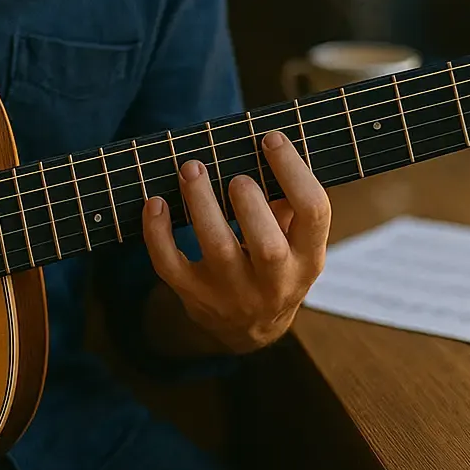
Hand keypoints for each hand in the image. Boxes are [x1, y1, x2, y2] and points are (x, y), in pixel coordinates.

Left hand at [142, 130, 330, 353]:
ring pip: (217, 250)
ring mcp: (232, 293)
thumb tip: (268, 151)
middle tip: (235, 176)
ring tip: (191, 169)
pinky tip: (155, 203)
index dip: (295, 172)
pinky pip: (170, 265)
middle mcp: (275, 282)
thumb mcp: (296, 244)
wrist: (249, 330)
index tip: (271, 139)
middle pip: (267, 247)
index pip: (314, 213)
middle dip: (249, 205)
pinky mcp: (194, 295)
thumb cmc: (275, 267)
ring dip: (202, 206)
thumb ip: (289, 205)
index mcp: (308, 259)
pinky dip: (157, 233)